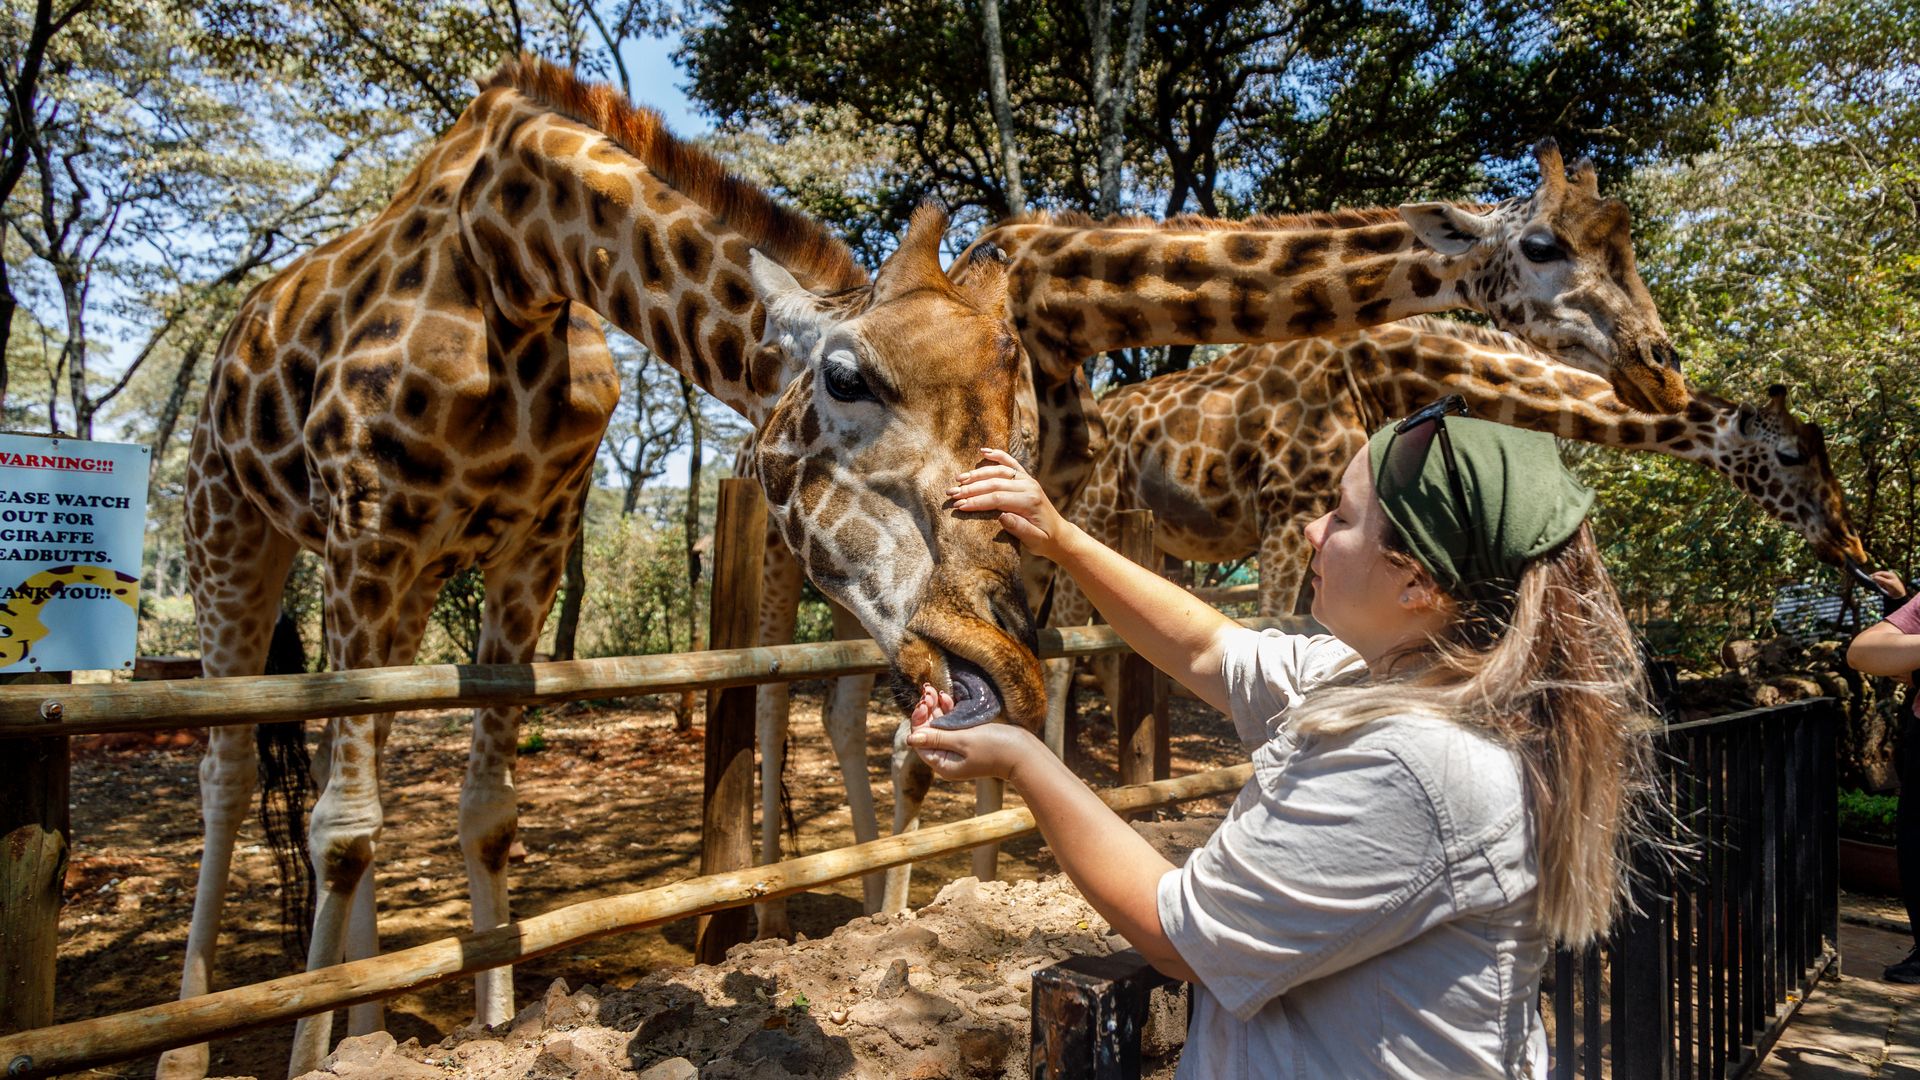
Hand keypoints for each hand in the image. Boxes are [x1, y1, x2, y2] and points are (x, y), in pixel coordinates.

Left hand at [907, 683, 1042, 782]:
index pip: (919, 741)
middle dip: (926, 711)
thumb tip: (910, 738)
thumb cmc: (995, 747)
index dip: (918, 721)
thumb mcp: (963, 740)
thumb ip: (937, 737)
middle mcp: (947, 757)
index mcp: (943, 763)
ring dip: (935, 708)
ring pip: (939, 725)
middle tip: (929, 691)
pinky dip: (948, 711)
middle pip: (928, 732)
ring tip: (934, 690)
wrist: (1023, 752)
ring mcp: (958, 748)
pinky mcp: (968, 739)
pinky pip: (952, 724)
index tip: (923, 703)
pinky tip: (946, 698)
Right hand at [947, 448, 1075, 560]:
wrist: (1059, 534)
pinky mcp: (1025, 478)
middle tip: (951, 494)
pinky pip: (1010, 462)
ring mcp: (1027, 480)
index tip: (958, 506)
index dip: (976, 501)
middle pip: (994, 483)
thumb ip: (1019, 529)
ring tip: (958, 479)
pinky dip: (997, 455)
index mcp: (1029, 501)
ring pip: (998, 471)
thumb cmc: (1044, 540)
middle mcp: (1029, 486)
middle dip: (970, 488)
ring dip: (977, 474)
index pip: (997, 498)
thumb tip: (1001, 517)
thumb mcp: (1034, 540)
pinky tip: (983, 451)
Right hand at [1872, 570, 1907, 599]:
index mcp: (1890, 574)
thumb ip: (1882, 579)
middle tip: (1869, 580)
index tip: (1870, 577)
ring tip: (1871, 582)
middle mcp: (1888, 576)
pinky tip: (1874, 585)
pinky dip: (1877, 583)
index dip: (1875, 574)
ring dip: (1875, 580)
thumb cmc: (1896, 588)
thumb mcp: (1889, 583)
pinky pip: (1879, 582)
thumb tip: (1874, 577)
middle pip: (1879, 575)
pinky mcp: (1885, 584)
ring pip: (1879, 579)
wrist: (1899, 595)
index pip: (1881, 573)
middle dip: (1874, 577)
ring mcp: (1887, 580)